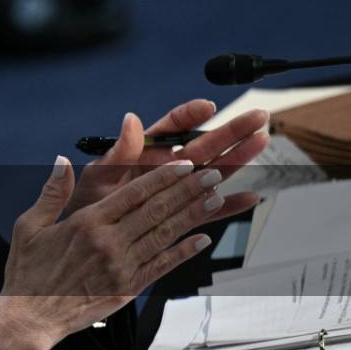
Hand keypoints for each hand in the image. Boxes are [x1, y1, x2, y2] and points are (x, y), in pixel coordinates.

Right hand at [0, 156, 239, 349]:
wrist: (31, 317)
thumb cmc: (28, 272)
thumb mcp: (29, 226)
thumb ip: (52, 193)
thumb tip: (62, 162)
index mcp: (86, 223)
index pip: (133, 193)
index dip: (162, 177)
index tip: (183, 164)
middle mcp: (108, 242)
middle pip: (156, 210)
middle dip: (187, 190)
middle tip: (211, 175)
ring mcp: (121, 267)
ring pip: (165, 235)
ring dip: (193, 216)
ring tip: (215, 199)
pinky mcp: (128, 288)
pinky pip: (162, 266)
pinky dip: (184, 252)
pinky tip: (201, 240)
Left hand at [69, 101, 271, 217]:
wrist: (88, 242)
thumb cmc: (87, 204)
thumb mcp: (98, 177)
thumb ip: (118, 152)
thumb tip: (130, 119)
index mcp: (144, 153)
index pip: (171, 128)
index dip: (190, 115)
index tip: (208, 107)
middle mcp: (166, 168)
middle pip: (203, 145)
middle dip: (230, 131)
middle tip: (257, 117)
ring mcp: (178, 190)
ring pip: (214, 171)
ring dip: (238, 158)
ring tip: (262, 141)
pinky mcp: (184, 214)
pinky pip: (210, 209)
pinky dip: (230, 205)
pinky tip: (251, 197)